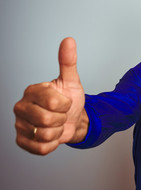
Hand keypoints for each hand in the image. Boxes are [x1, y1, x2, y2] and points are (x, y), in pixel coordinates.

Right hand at [14, 37, 87, 154]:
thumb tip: (69, 40)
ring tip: (56, 124)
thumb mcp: (72, 81)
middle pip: (47, 120)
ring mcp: (19, 124)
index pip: (54, 102)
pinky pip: (41, 148)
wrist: (72, 120)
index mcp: (32, 90)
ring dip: (57, 131)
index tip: (64, 101)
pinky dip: (52, 144)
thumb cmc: (70, 100)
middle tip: (60, 114)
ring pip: (45, 135)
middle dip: (61, 119)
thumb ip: (68, 62)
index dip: (66, 104)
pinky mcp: (22, 141)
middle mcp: (21, 106)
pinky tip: (51, 134)